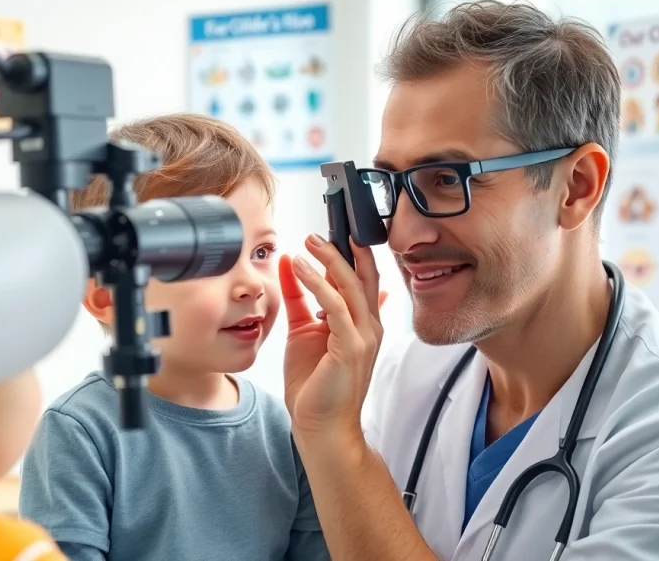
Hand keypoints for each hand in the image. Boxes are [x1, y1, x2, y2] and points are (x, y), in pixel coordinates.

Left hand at [280, 234, 382, 440]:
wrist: (320, 427)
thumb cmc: (314, 386)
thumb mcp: (303, 332)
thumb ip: (299, 299)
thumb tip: (289, 265)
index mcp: (362, 323)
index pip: (362, 279)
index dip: (349, 254)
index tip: (329, 233)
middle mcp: (369, 327)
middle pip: (364, 276)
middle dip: (343, 249)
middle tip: (318, 232)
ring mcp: (364, 337)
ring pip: (352, 286)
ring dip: (328, 260)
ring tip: (307, 242)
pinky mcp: (351, 347)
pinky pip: (336, 305)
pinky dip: (317, 283)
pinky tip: (299, 268)